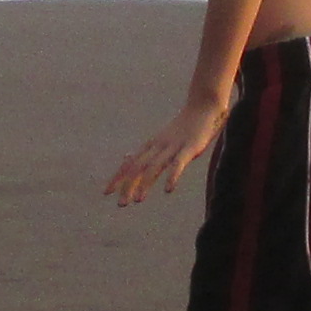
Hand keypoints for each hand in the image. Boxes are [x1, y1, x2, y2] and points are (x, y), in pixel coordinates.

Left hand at [105, 94, 227, 205]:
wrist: (204, 106)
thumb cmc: (184, 126)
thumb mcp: (161, 139)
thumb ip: (146, 151)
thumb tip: (126, 158)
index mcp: (151, 145)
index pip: (130, 163)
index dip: (118, 177)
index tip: (106, 192)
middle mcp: (158, 146)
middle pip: (139, 166)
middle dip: (128, 185)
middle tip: (121, 204)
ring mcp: (173, 146)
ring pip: (155, 166)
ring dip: (145, 183)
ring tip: (138, 200)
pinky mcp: (190, 148)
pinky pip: (178, 163)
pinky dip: (172, 176)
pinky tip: (168, 190)